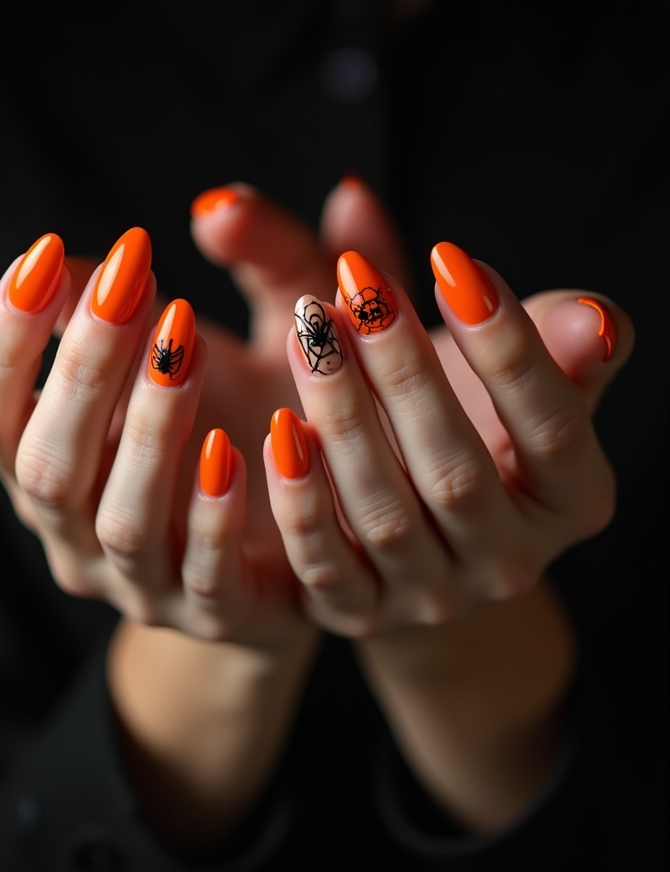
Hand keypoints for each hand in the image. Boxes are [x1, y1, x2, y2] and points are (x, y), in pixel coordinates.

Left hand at [264, 243, 633, 636]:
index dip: (508, 346)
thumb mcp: (512, 377)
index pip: (552, 428)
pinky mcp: (358, 613)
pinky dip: (300, 498)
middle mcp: (511, 562)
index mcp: (572, 500)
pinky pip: (323, 565)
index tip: (452, 259)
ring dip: (342, 417)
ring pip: (383, 515)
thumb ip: (550, 341)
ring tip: (309, 329)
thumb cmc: (475, 422)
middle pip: (458, 472)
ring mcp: (432, 596)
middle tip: (359, 287)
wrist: (422, 524)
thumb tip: (593, 319)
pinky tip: (279, 426)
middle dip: (405, 372)